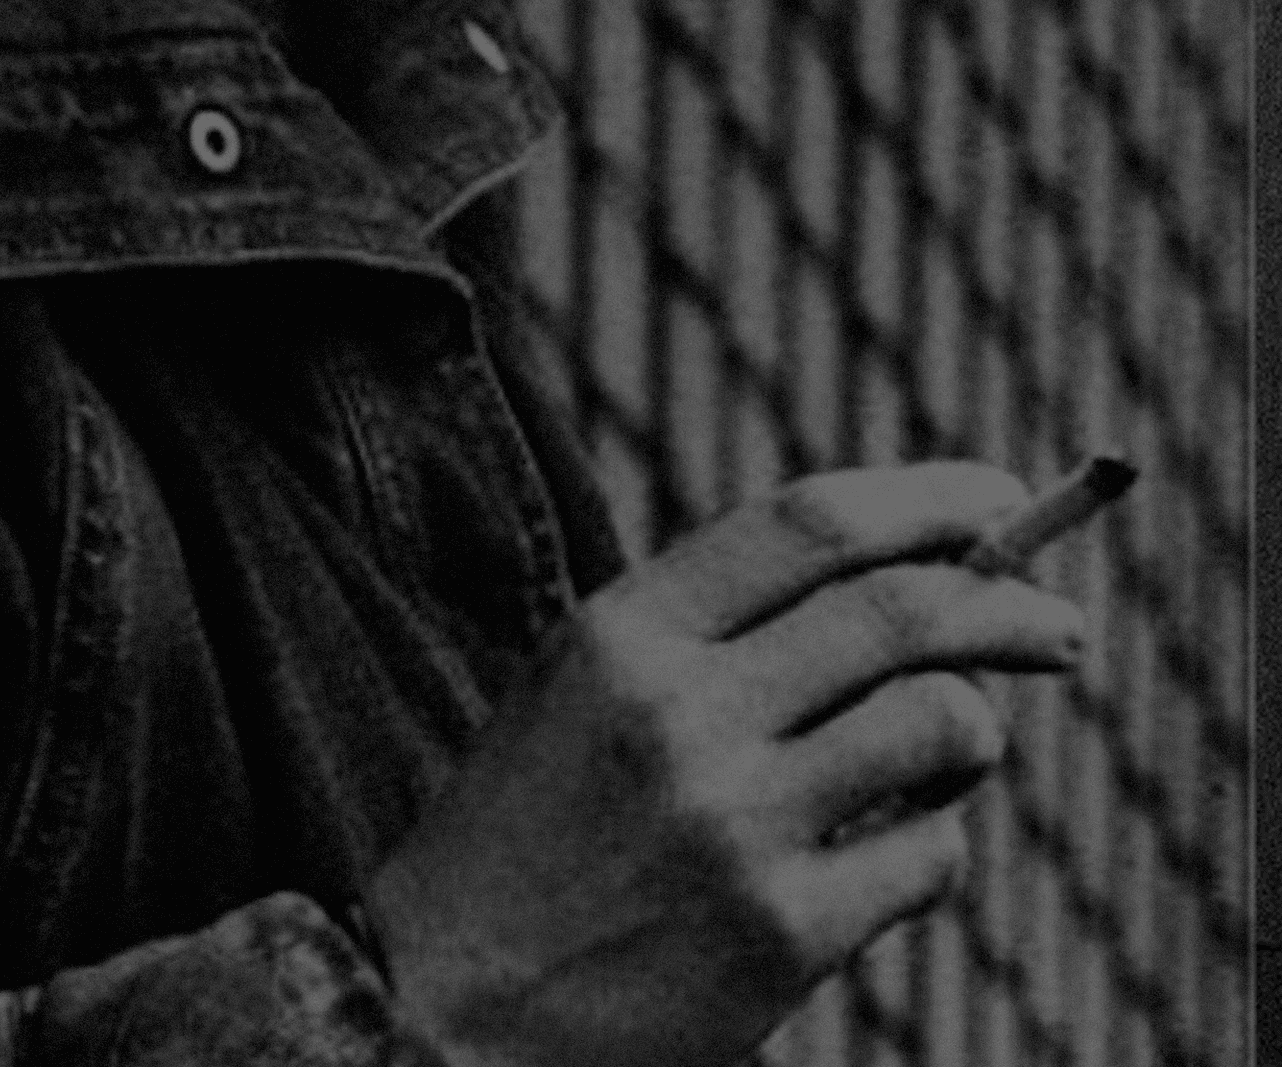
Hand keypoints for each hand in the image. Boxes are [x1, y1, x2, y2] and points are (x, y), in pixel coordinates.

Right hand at [357, 462, 1088, 1066]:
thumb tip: (901, 576)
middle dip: (1012, 609)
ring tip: (948, 755)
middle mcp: (678, 714)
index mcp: (617, 635)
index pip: (807, 524)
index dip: (926, 499)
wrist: (444, 1003)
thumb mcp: (580, 695)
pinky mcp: (782, 934)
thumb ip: (709, 633)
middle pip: (901, 613)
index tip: (996, 500)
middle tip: (1059, 628)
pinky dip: (931, 846)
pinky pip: (929, 857)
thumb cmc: (529, 837)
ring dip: (973, 733)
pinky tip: (883, 856)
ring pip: (941, 727)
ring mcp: (735, 825)